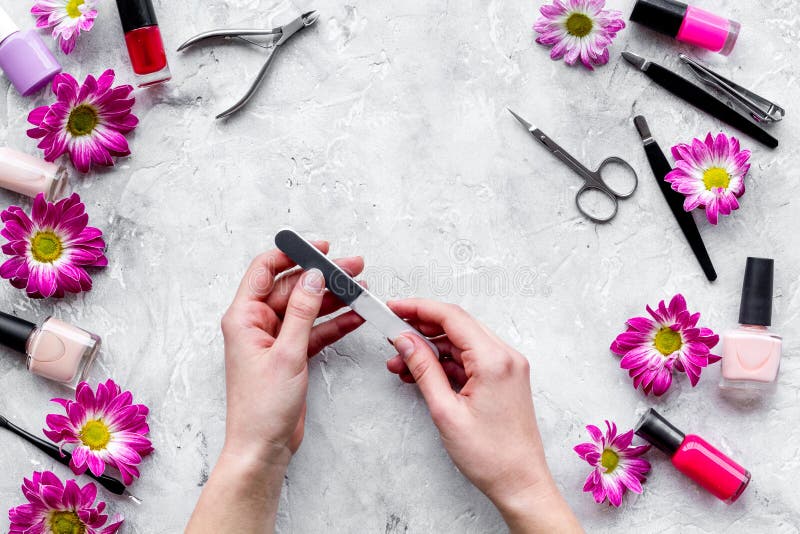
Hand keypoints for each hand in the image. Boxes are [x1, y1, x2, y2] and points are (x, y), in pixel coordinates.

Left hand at [188, 242, 364, 533]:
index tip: (319, 247)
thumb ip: (302, 312)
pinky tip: (356, 315)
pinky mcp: (292, 354)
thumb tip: (313, 277)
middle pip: (292, 287)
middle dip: (323, 276)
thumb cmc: (262, 407)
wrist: (264, 447)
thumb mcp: (287, 353)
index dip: (292, 253)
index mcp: (244, 317)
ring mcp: (276, 339)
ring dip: (334, 298)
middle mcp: (258, 324)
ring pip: (308, 308)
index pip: (264, 270)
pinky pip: (315, 330)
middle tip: (353, 267)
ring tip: (361, 288)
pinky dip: (335, 323)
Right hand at [386, 299, 580, 532]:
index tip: (394, 308)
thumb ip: (423, 369)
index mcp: (494, 360)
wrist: (520, 483)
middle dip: (421, 329)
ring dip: (431, 349)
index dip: (418, 309)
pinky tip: (422, 374)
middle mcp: (506, 356)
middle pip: (457, 325)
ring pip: (461, 343)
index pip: (451, 317)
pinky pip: (470, 359)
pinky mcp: (504, 378)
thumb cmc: (491, 456)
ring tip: (400, 364)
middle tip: (392, 335)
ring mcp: (507, 366)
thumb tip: (405, 341)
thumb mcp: (445, 411)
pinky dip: (445, 363)